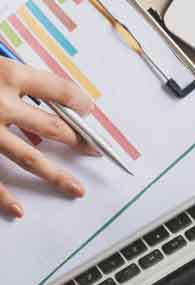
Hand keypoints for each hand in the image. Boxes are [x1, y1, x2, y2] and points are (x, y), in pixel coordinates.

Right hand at [0, 60, 95, 217]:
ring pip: (30, 158)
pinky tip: (20, 210)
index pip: (56, 88)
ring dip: (56, 176)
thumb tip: (34, 98)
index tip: (90, 109)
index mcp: (5, 74)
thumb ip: (7, 78)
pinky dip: (4, 197)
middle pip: (52, 126)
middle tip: (93, 150)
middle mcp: (0, 104)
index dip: (77, 99)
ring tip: (76, 189)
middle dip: (77, 140)